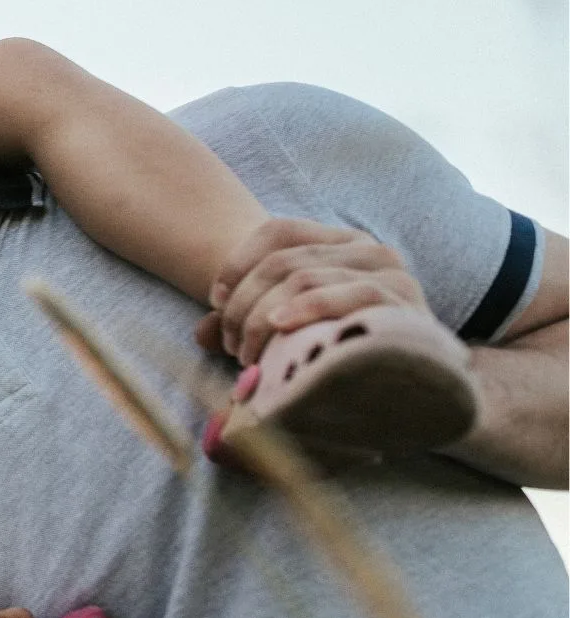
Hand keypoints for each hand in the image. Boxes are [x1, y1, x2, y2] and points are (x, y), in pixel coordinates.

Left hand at [198, 217, 431, 364]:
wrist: (416, 386)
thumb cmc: (341, 353)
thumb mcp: (287, 332)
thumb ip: (244, 324)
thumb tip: (200, 333)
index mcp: (337, 244)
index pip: (277, 231)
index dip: (236, 262)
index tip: (213, 301)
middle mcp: (366, 248)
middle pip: (282, 259)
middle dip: (243, 304)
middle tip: (231, 345)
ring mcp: (390, 271)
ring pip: (304, 277)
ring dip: (263, 317)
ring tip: (249, 355)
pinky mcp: (405, 300)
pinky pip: (352, 292)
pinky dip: (308, 308)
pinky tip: (281, 327)